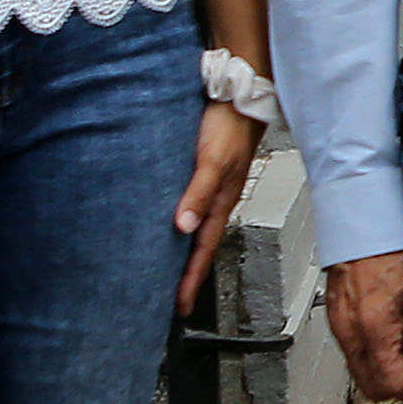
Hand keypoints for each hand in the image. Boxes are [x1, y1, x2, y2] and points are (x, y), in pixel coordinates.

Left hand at [171, 98, 262, 311]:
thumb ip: (198, 193)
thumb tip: (183, 225)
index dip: (190, 280)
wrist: (237, 97)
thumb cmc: (230, 126)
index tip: (179, 305)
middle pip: (198, 246)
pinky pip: (189, 208)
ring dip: (182, 251)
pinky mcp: (200, 174)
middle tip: (170, 298)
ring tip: (165, 269)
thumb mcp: (213, 162)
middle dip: (186, 274)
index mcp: (220, 204)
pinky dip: (179, 224)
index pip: (202, 252)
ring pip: (194, 229)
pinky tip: (167, 223)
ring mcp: (209, 188)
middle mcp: (214, 200)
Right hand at [330, 246, 402, 402]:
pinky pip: (352, 354)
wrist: (367, 222)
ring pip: (360, 373)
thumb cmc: (395, 250)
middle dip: (400, 390)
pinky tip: (392, 344)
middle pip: (371, 387)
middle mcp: (350, 331)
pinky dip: (373, 359)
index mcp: (373, 328)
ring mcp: (339, 326)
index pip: (391, 384)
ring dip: (386, 376)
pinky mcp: (336, 318)